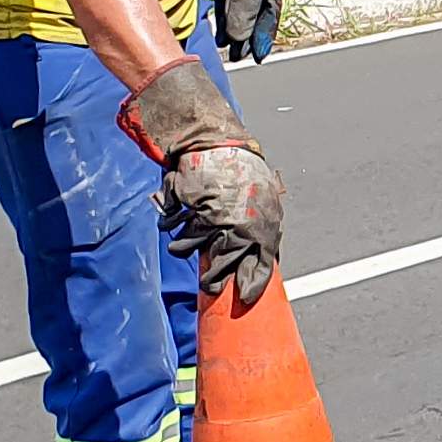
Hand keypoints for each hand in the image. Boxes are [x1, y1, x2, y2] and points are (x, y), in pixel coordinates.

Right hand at [160, 144, 284, 308]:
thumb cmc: (244, 175)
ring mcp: (208, 217)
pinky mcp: (185, 205)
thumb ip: (264, 229)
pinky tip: (178, 216)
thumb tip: (269, 258)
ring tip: (184, 245)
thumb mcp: (264, 201)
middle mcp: (236, 225)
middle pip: (223, 265)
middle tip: (210, 286)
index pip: (260, 264)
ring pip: (189, 247)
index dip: (252, 283)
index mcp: (260, 224)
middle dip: (215, 280)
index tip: (246, 296)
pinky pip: (173, 226)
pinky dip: (172, 223)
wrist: (217, 145)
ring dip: (185, 247)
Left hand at [214, 0, 283, 62]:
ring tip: (225, 45)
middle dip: (245, 38)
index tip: (257, 57)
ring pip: (237, 14)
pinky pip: (224, 4)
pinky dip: (222, 17)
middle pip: (252, 20)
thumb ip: (243, 20)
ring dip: (232, 30)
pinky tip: (217, 27)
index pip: (269, 23)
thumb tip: (238, 40)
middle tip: (237, 55)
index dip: (262, 41)